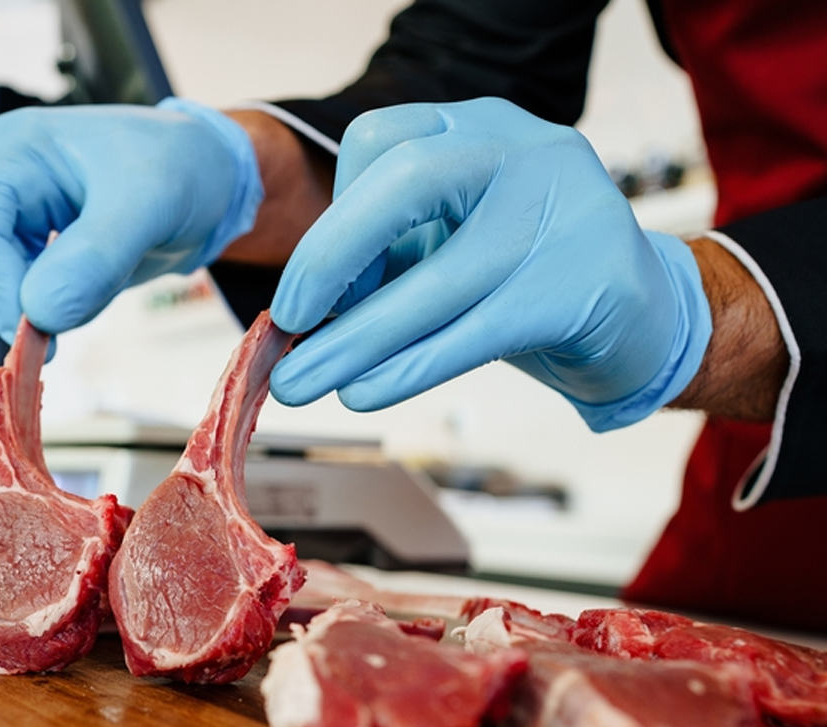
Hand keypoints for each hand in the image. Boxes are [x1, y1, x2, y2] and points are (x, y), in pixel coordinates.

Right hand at [0, 99, 262, 342]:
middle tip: (92, 302)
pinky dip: (74, 309)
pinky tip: (110, 281)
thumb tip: (40, 312)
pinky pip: (42, 305)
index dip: (0, 288)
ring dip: (59, 306)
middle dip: (31, 301)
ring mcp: (25, 226)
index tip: (43, 328)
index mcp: (13, 154)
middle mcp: (7, 189)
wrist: (213, 183)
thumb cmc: (182, 170)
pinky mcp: (48, 259)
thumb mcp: (147, 207)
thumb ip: (94, 259)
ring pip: (11, 295)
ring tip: (115, 272)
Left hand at [269, 98, 711, 431]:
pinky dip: (410, 367)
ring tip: (302, 384)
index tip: (305, 294)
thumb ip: (395, 259)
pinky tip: (364, 392)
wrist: (646, 317)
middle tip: (284, 326)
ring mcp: (564, 210)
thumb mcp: (457, 248)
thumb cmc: (531, 281)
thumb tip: (307, 312)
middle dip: (329, 259)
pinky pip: (476, 331)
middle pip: (405, 184)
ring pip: (438, 278)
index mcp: (482, 129)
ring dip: (356, 340)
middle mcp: (525, 150)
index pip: (381, 145)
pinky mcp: (583, 286)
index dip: (331, 222)